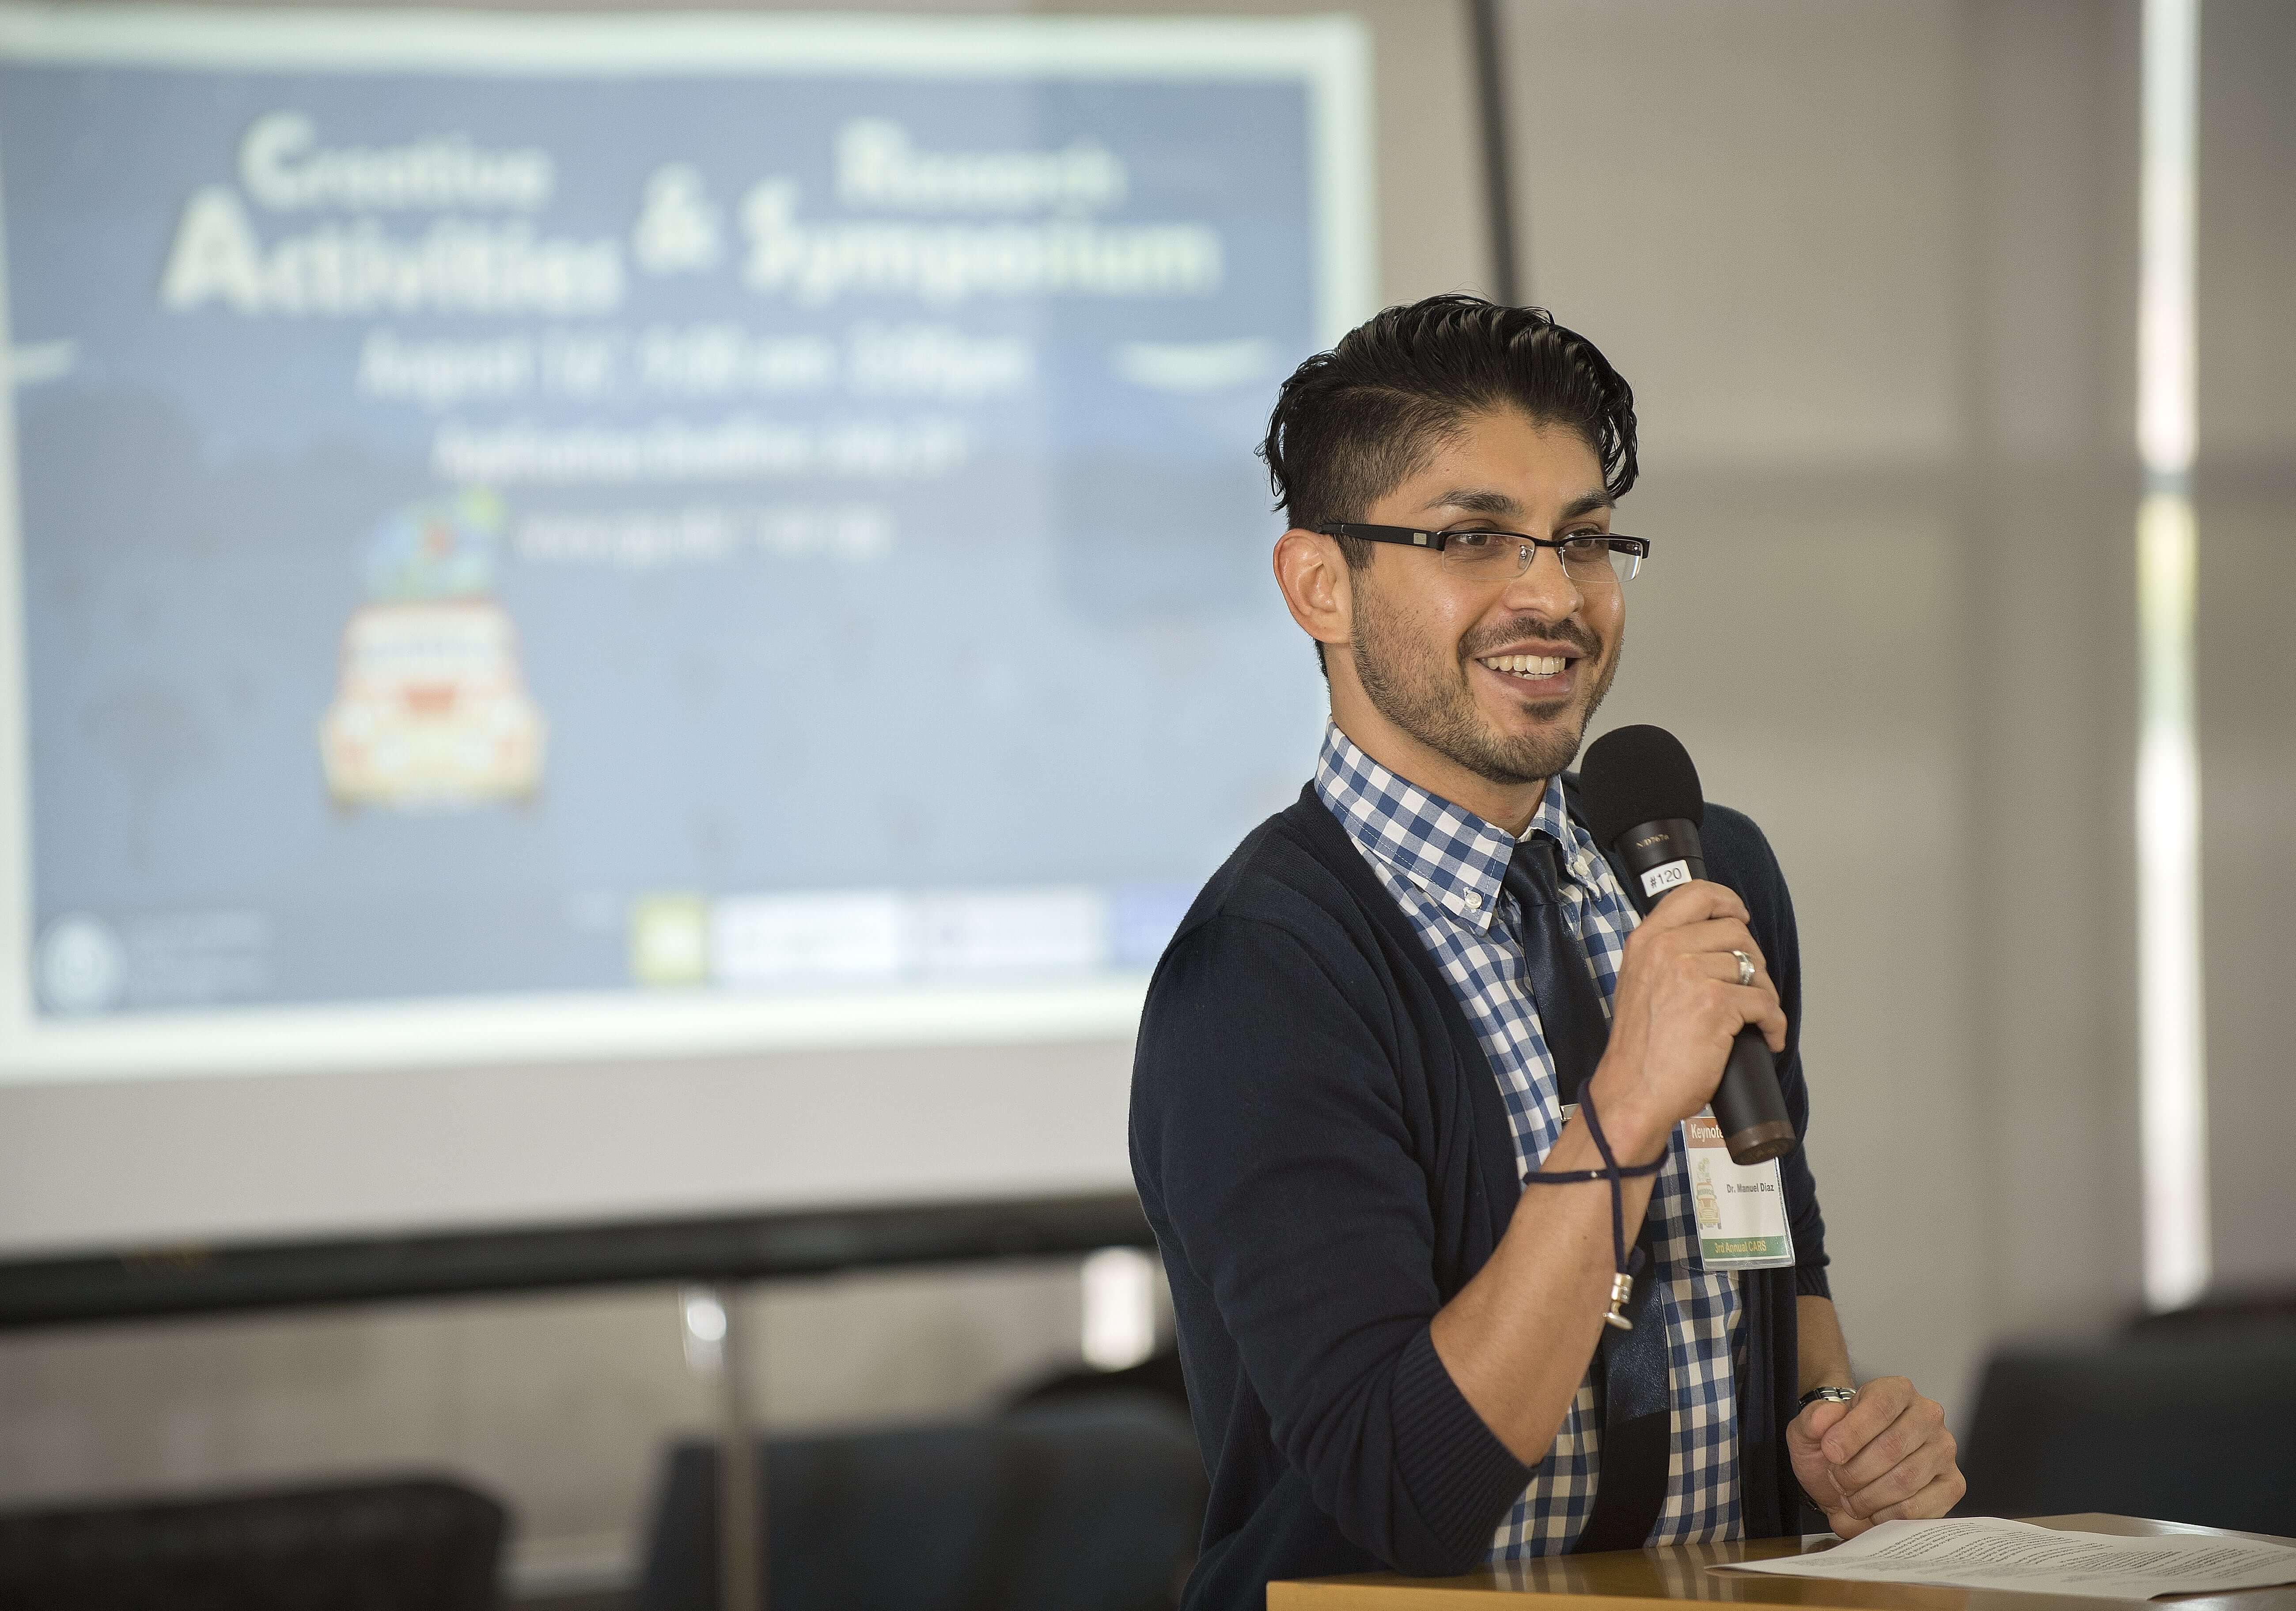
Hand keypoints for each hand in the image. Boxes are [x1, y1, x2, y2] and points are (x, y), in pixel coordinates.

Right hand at [1589, 881, 1787, 1153]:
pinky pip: (1765, 1003)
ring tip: (1757, 1018)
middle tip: (1750, 988)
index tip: (1739, 917)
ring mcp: (1691, 974)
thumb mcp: (1639, 983)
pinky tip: (1768, 1037)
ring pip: (1754, 967)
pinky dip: (1775, 1023)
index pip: (1696, 894)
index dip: (1728, 902)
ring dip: (1765, 995)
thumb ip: (1664, 957)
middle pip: (1736, 932)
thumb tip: (1709, 947)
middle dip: (1753, 961)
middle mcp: (1667, 949)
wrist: (1633, 1091)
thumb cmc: (1639, 1049)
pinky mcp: (1715, 1004)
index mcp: (1647, 941)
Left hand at [1788, 1377, 1965, 1535]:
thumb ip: (1813, 1419)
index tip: (1830, 1453)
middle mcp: (1927, 1415)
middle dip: (1855, 1472)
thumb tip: (1826, 1418)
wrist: (1847, 1469)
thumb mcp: (1810, 1429)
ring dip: (1868, 1497)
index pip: (1880, 1407)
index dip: (1852, 1434)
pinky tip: (1873, 1512)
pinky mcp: (1952, 1484)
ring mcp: (1944, 1450)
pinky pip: (1922, 1508)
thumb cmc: (1834, 1445)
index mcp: (1895, 1390)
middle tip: (1837, 1481)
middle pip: (1893, 1447)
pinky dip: (1888, 1516)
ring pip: (1906, 1480)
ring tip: (1851, 1497)